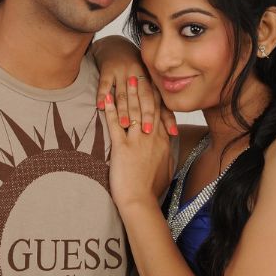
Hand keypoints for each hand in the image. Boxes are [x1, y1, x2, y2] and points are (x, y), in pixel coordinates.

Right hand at [92, 35, 177, 135]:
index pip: (156, 99)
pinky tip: (101, 106)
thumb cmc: (135, 71)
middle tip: (145, 131)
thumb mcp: (147, 82)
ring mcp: (122, 71)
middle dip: (144, 115)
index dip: (159, 115)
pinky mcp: (107, 69)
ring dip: (123, 110)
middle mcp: (138, 74)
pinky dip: (102, 95)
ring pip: (123, 93)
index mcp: (149, 78)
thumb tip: (174, 131)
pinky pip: (104, 84)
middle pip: (141, 97)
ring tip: (124, 125)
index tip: (164, 131)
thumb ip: (159, 104)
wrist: (116, 47)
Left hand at [103, 83, 173, 209]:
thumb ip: (167, 156)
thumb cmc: (151, 190)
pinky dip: (110, 109)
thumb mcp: (165, 170)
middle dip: (144, 90)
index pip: (160, 114)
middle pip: (148, 107)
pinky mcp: (122, 147)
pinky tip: (106, 98)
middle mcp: (151, 137)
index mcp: (162, 142)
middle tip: (140, 74)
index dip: (157, 98)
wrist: (140, 202)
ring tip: (127, 79)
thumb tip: (169, 148)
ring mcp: (137, 141)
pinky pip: (115, 124)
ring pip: (134, 111)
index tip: (154, 85)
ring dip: (129, 94)